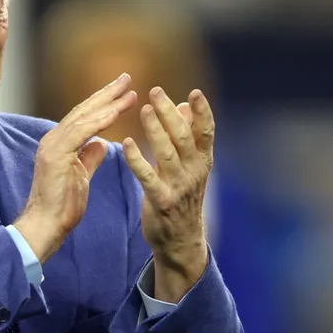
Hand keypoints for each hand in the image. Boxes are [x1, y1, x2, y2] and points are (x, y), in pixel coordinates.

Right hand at [14, 74, 137, 262]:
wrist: (45, 226)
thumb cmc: (62, 206)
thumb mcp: (81, 177)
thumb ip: (89, 158)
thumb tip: (101, 144)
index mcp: (60, 144)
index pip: (84, 117)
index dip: (104, 102)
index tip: (124, 91)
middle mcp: (54, 139)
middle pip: (83, 110)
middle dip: (107, 93)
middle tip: (127, 78)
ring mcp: (53, 145)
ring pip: (82, 116)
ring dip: (107, 102)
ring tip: (128, 90)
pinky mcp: (56, 154)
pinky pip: (80, 132)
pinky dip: (98, 120)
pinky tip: (116, 111)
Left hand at [121, 87, 213, 300]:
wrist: (181, 241)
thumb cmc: (183, 197)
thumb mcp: (191, 166)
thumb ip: (188, 136)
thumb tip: (185, 104)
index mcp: (203, 161)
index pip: (206, 132)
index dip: (202, 112)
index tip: (195, 92)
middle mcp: (195, 172)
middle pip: (184, 137)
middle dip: (170, 113)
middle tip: (156, 91)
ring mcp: (179, 188)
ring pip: (167, 153)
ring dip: (155, 130)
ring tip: (144, 110)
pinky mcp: (162, 202)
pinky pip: (148, 178)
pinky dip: (137, 160)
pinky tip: (126, 143)